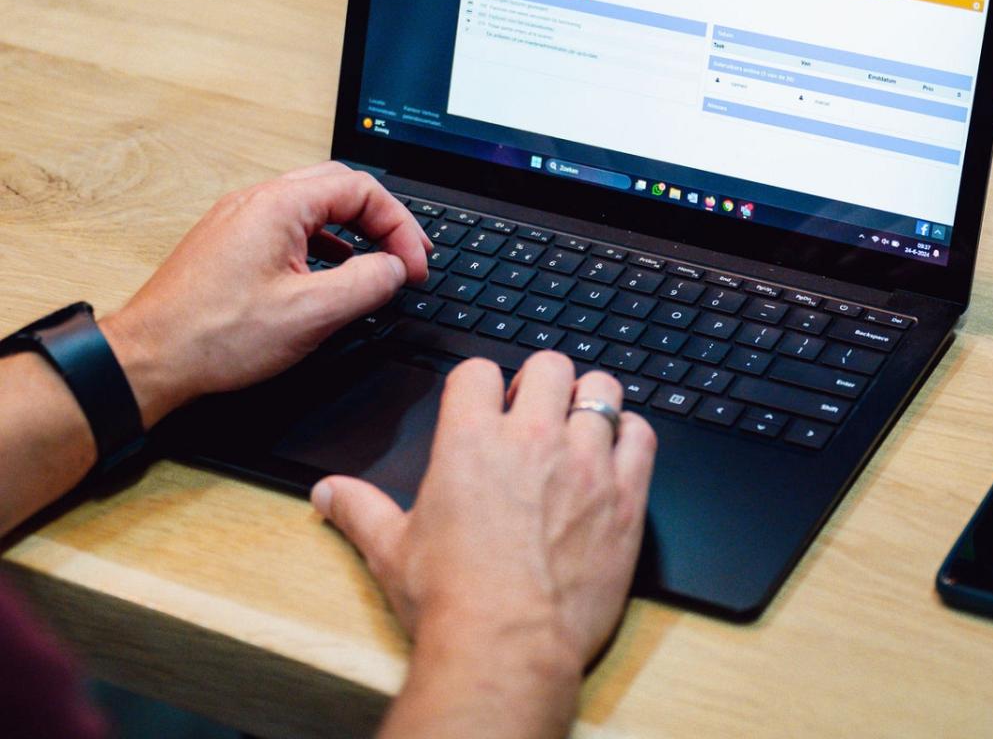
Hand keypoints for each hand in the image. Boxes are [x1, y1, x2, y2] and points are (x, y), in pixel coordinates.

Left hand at [100, 162, 430, 426]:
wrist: (148, 359)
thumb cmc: (214, 336)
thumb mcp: (312, 313)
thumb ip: (367, 283)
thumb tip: (396, 268)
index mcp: (280, 205)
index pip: (363, 190)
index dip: (401, 227)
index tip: (415, 264)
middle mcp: (258, 200)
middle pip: (341, 188)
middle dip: (383, 220)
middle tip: (407, 255)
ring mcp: (241, 219)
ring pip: (316, 206)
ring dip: (355, 230)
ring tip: (379, 262)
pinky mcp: (232, 242)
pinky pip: (292, 226)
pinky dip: (326, 242)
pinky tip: (333, 272)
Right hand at [312, 353, 656, 737]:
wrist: (506, 649)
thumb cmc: (449, 602)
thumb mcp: (391, 552)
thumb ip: (359, 510)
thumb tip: (327, 493)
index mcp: (471, 440)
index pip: (479, 371)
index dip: (480, 384)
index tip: (484, 400)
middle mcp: (532, 438)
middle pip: (549, 365)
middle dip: (541, 380)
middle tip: (536, 409)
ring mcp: (585, 463)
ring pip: (602, 389)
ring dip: (590, 401)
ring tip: (580, 424)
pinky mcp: (624, 496)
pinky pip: (642, 436)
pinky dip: (631, 436)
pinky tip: (617, 452)